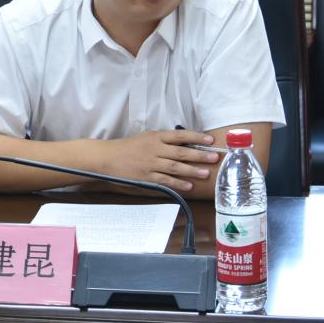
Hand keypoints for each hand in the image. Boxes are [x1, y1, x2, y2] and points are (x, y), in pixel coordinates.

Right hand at [99, 130, 220, 192]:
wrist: (109, 157)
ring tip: (206, 173)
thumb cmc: (129, 147)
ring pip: (175, 167)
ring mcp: (151, 164)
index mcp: (156, 136)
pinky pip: (165, 180)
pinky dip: (178, 183)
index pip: (180, 136)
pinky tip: (189, 186)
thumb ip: (164, 140)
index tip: (210, 140)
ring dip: (192, 170)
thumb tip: (185, 144)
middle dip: (200, 154)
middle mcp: (155, 149)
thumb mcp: (147, 137)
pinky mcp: (147, 177)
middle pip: (181, 152)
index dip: (196, 137)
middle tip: (214, 157)